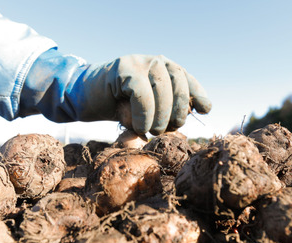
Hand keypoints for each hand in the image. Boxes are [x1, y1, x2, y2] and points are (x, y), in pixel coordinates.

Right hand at [71, 54, 211, 134]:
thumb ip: (165, 112)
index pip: (188, 79)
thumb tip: (185, 118)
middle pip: (179, 85)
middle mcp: (156, 62)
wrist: (87, 98)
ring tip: (151, 132)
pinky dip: (144, 114)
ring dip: (160, 117)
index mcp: (166, 70)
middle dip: (176, 113)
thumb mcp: (147, 111)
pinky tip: (140, 128)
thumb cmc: (119, 107)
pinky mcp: (123, 67)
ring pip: (162, 88)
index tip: (205, 110)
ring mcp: (140, 61)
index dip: (198, 94)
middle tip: (164, 131)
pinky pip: (142, 92)